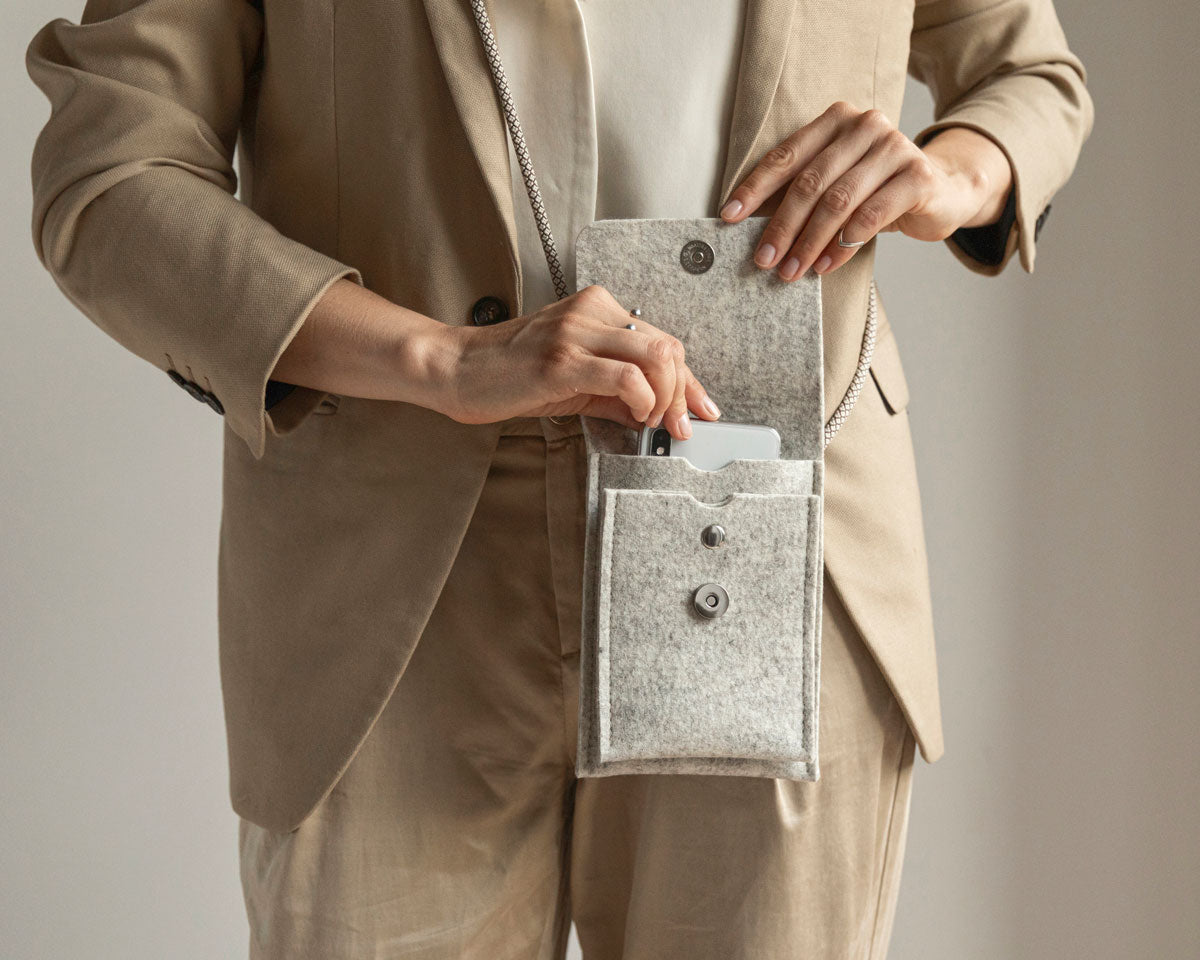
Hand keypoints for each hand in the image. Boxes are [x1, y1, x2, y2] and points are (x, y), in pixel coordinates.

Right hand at [433, 284, 720, 439]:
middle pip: (668, 347)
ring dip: (666, 399)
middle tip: (678, 426)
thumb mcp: (572, 375)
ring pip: (656, 358)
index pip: (662, 340)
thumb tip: (657, 411)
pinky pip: (625, 377)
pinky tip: (634, 416)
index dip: (689, 380)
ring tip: (653, 422)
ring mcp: (576, 333)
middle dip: (684, 393)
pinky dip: (642, 401)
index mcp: (596, 308)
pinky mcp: (562, 360)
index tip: (699, 409)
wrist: (457, 369)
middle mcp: (590, 312)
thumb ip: (616, 388)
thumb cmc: (509, 372)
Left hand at [718, 101, 1012, 278]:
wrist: (943, 189)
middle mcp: (866, 125)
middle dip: (782, 226)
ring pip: (838, 201)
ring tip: (792, 271)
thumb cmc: (876, 189)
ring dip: (809, 242)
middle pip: (810, 182)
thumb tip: (754, 229)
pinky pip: (871, 216)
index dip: (755, 188)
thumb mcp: (838, 182)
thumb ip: (804, 191)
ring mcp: (895, 147)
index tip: (728, 218)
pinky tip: (826, 266)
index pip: (786, 156)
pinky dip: (842, 246)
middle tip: (764, 260)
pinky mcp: (918, 176)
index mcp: (836, 120)